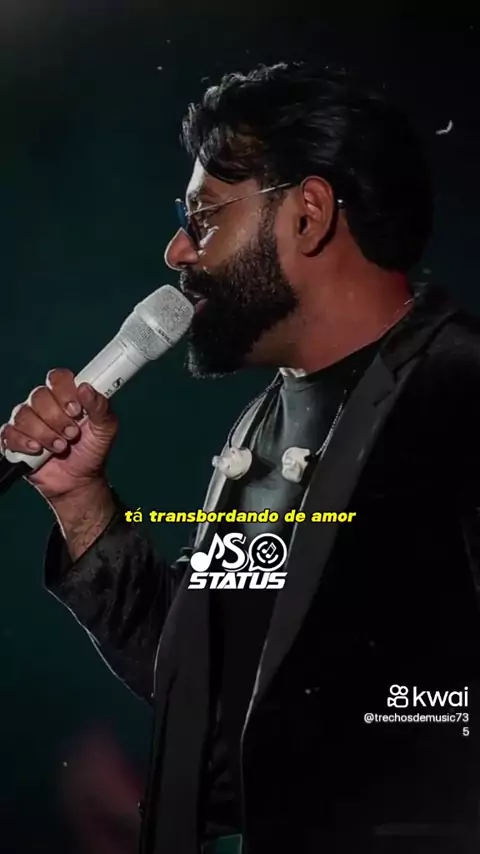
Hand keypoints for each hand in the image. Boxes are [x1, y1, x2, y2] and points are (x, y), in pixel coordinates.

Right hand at [0, 368, 118, 500]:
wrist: (79, 481)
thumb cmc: (91, 451)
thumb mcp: (105, 429)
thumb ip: (100, 407)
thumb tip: (86, 388)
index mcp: (66, 396)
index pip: (58, 378)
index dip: (64, 391)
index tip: (76, 410)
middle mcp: (44, 405)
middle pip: (39, 396)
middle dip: (57, 418)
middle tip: (72, 434)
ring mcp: (28, 422)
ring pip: (23, 415)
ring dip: (44, 433)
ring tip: (60, 447)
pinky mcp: (15, 440)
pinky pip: (8, 433)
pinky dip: (23, 442)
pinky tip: (37, 450)